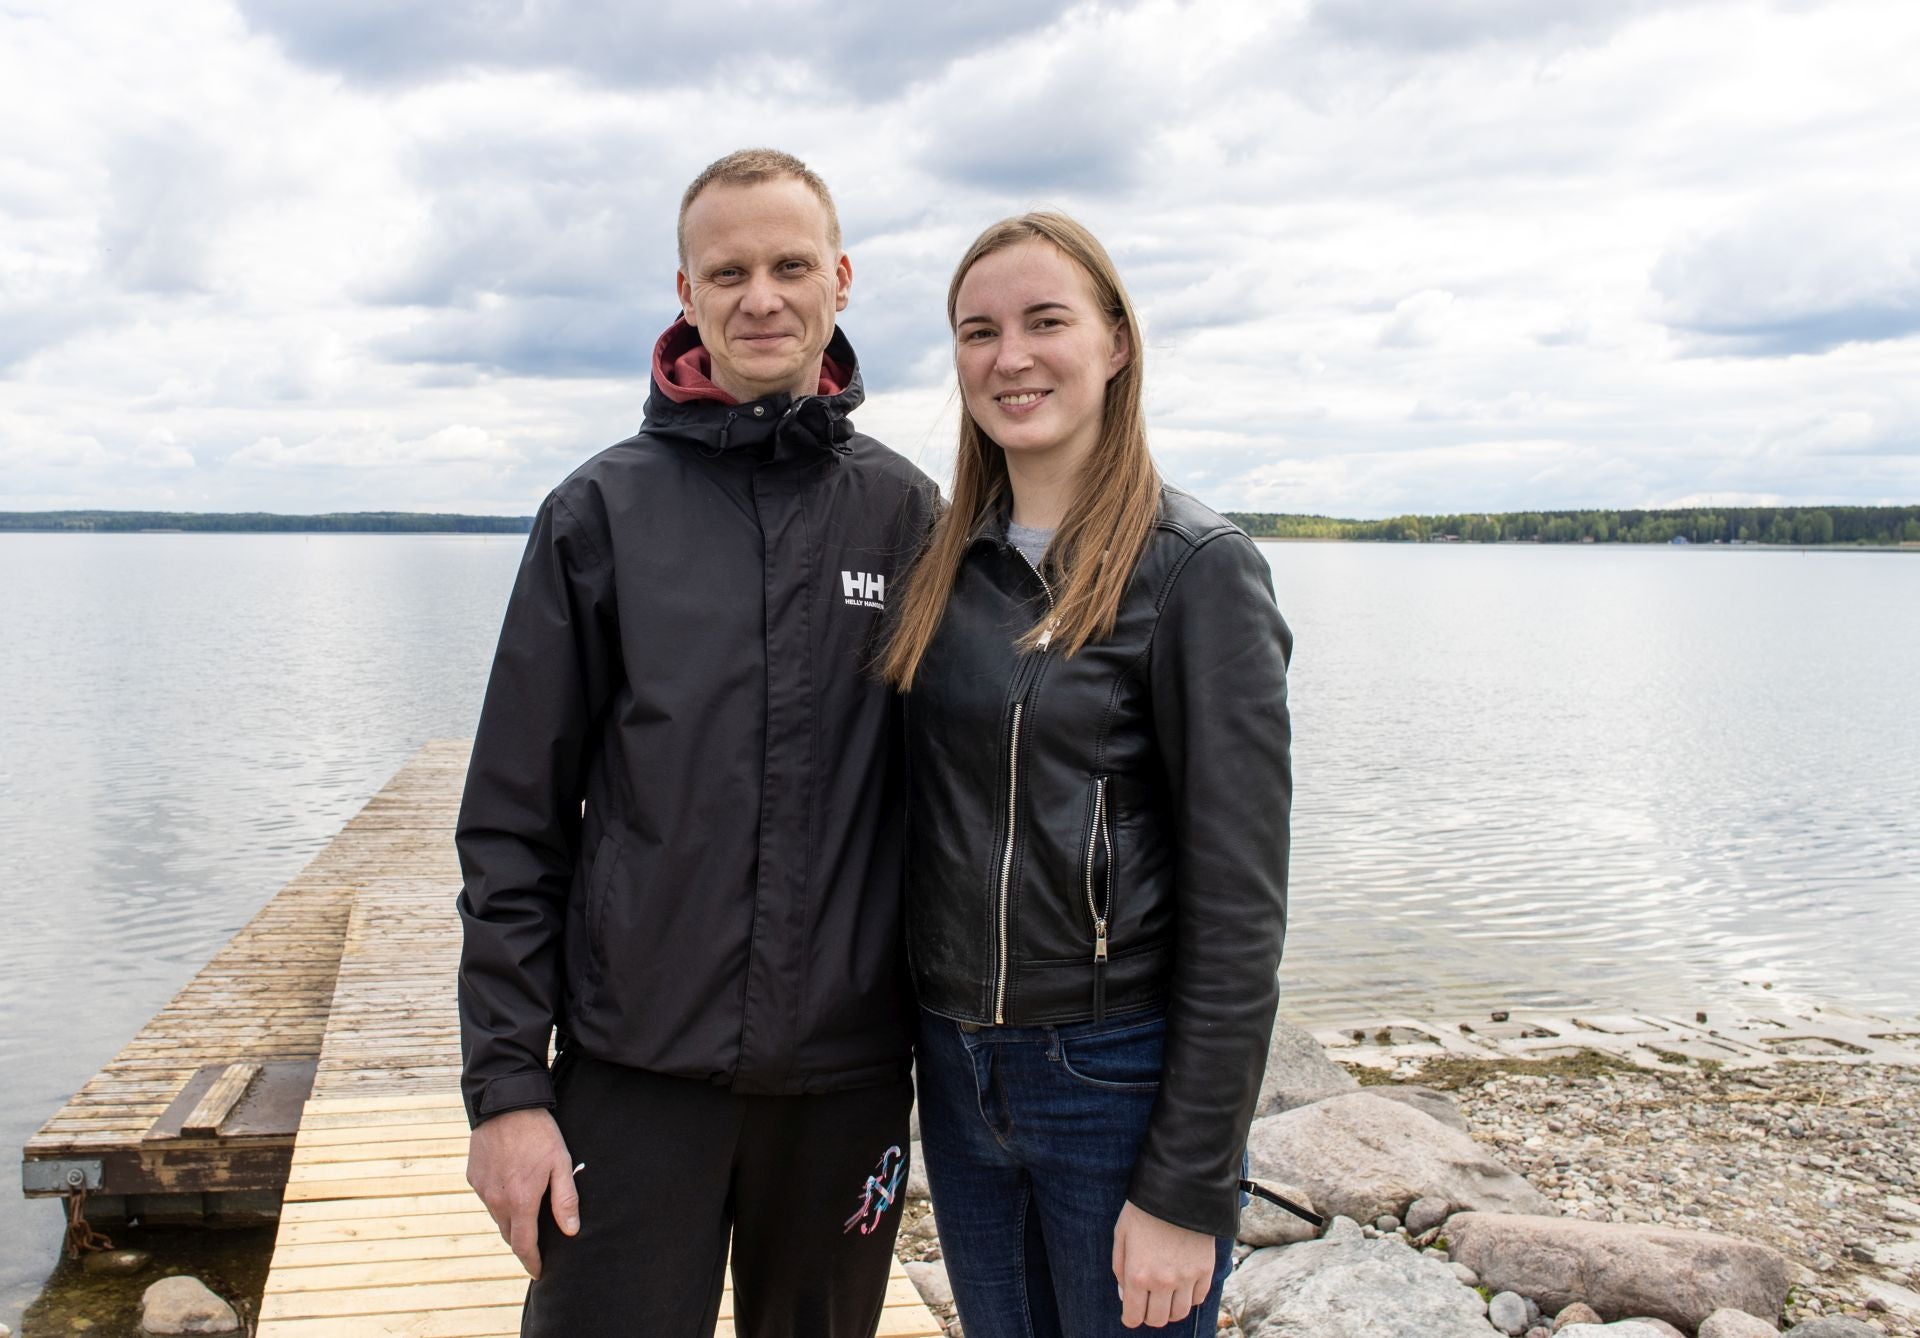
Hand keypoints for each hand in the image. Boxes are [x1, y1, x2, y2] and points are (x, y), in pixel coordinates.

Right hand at [466, 1107, 577, 1278]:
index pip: (523, 1244)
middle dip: (522, 1243)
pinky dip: (499, 1201)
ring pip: (497, 1217)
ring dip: (511, 1220)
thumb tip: (571, 1231)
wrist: (505, 1103)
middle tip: (537, 1244)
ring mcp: (482, 1189)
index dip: (531, 1261)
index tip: (539, 1272)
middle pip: (508, 1234)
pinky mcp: (473, 1177)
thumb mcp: (561, 1163)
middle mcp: (496, 1200)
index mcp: (520, 1201)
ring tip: (527, 1212)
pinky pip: (488, 1198)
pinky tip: (512, 1187)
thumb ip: (565, 1200)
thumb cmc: (538, 1133)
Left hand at [1112, 1199, 1215, 1328]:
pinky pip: (1198, 1298)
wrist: (1178, 1189)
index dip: (1130, 1318)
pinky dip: (1189, 1297)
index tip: (1131, 1313)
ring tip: (1165, 1297)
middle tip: (1147, 1304)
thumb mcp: (1121, 1235)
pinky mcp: (1205, 1270)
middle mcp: (1163, 1282)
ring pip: (1179, 1313)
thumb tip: (1124, 1295)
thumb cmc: (1144, 1210)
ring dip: (1170, 1309)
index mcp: (1138, 1275)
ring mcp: (1186, 1277)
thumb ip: (1120, 1268)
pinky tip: (1182, 1286)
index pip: (1134, 1317)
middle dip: (1149, 1315)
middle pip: (1157, 1320)